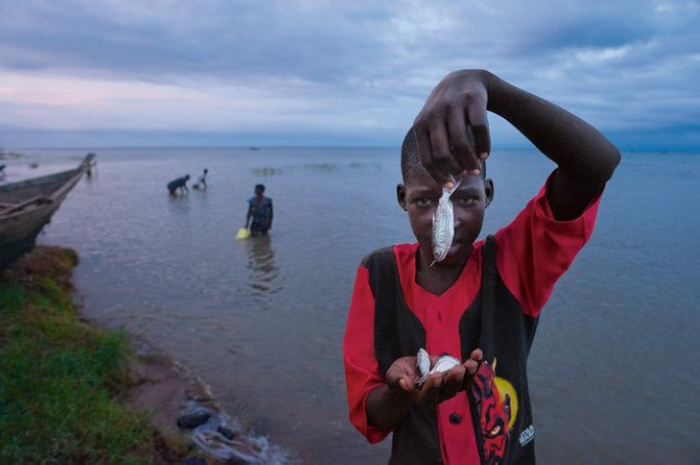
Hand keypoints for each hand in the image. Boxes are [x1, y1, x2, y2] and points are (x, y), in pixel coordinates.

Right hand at [385, 348, 482, 405]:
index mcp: (421, 398)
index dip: (433, 387)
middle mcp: (438, 396)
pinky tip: (477, 354)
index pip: (429, 395)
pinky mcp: (456, 378)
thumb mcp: (393, 375)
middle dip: (454, 379)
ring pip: (462, 384)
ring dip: (469, 374)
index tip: (435, 376)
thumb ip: (397, 380)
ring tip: (472, 362)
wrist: (410, 373)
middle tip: (459, 369)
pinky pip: (468, 374)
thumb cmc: (399, 375)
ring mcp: (449, 388)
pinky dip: (474, 365)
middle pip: (449, 391)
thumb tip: (403, 384)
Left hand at [413, 69, 492, 185]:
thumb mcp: (434, 124)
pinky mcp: (473, 99)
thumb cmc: (448, 112)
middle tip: (466, 176)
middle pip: (443, 153)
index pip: (427, 158)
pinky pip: (479, 129)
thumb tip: (446, 182)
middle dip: (455, 170)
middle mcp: (434, 113)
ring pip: (461, 143)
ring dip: (470, 161)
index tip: (449, 186)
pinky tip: (486, 154)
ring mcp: (453, 105)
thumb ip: (436, 148)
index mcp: (421, 124)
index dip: (438, 175)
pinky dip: (483, 145)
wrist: (464, 79)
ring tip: (476, 169)